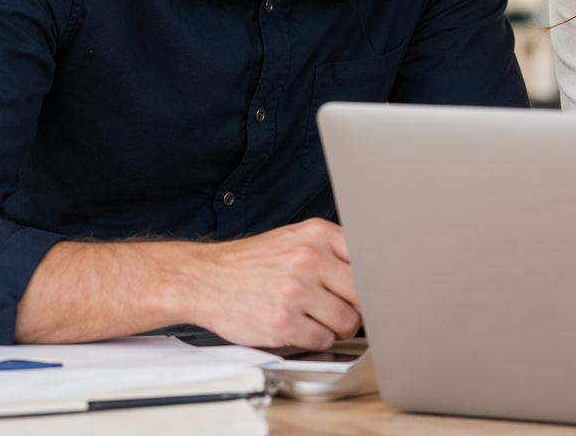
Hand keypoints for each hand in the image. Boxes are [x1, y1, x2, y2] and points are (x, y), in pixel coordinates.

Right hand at [181, 218, 360, 349]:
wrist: (203, 278)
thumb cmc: (252, 263)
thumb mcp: (294, 239)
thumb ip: (332, 250)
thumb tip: (371, 273)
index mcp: (317, 234)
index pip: (369, 261)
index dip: (371, 282)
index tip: (367, 292)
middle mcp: (309, 259)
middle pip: (363, 294)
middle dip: (357, 307)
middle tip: (344, 311)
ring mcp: (296, 291)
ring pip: (347, 321)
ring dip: (337, 327)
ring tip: (318, 320)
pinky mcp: (282, 322)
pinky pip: (323, 340)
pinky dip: (317, 340)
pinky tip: (302, 330)